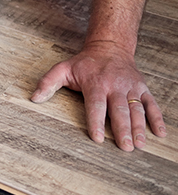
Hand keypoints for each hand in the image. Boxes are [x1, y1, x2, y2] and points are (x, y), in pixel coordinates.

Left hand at [31, 41, 165, 150]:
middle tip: (125, 147)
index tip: (98, 138)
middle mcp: (115, 86)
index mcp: (95, 83)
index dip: (97, 122)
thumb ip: (48, 83)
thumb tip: (34, 98)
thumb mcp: (62, 68)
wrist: (110, 46)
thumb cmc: (84, 63)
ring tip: (139, 144)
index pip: (96, 105)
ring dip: (139, 128)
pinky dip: (157, 118)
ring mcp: (131, 87)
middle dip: (123, 129)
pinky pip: (152, 104)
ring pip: (137, 109)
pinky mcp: (142, 88)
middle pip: (119, 110)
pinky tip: (160, 134)